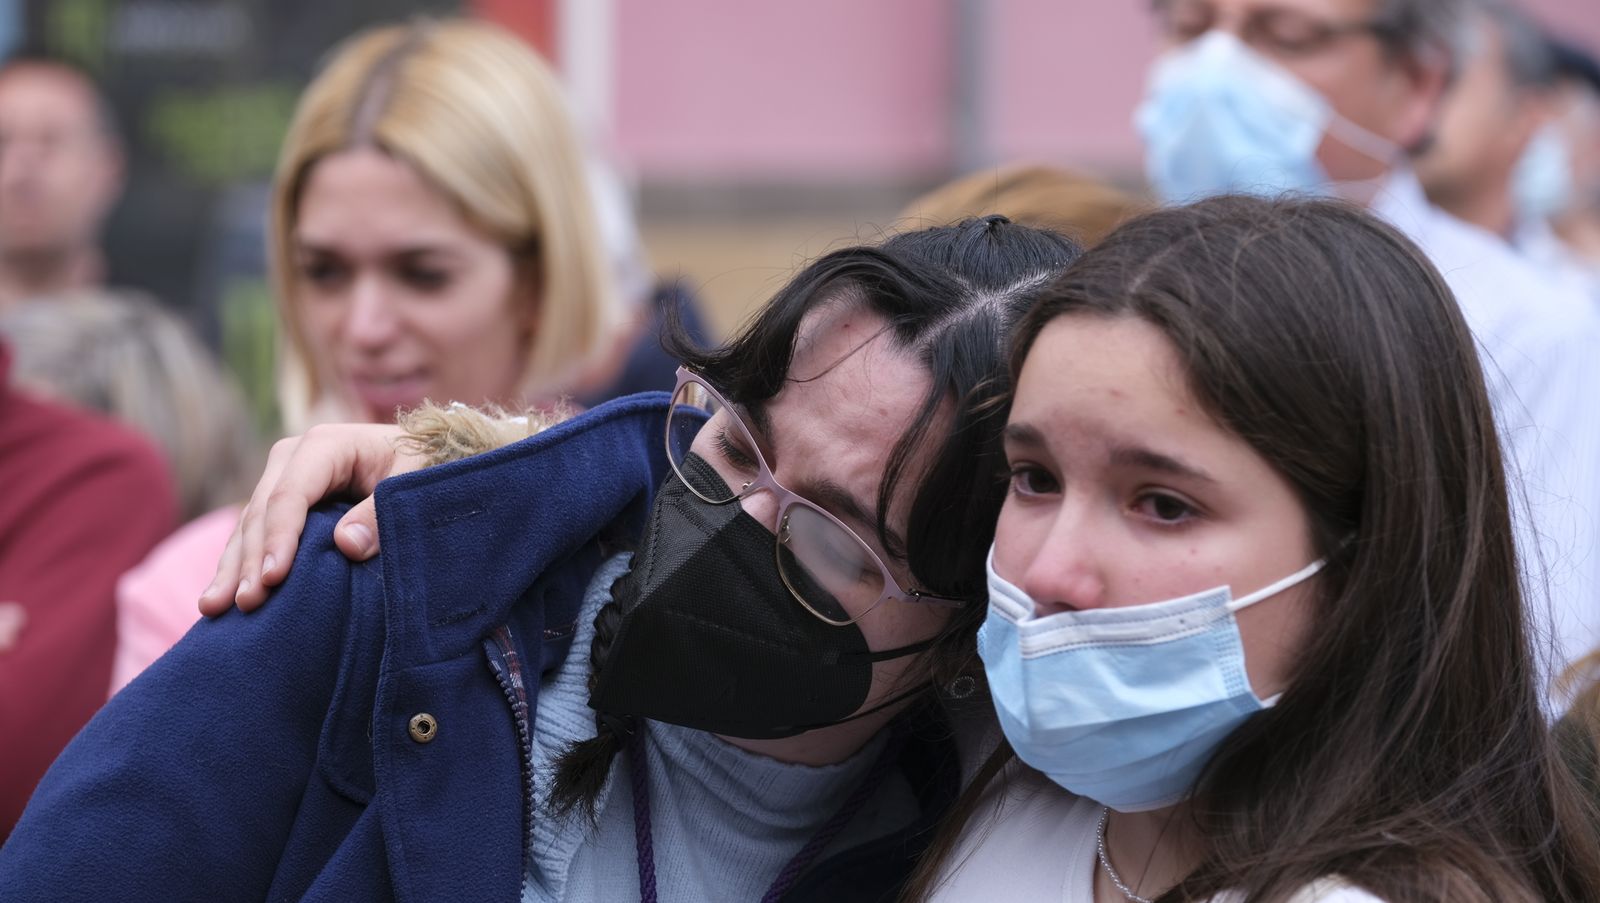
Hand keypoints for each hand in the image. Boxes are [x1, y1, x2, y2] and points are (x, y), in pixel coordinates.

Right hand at [198, 423, 419, 615]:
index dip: (280, 537)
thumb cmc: (422, 465)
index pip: (291, 495)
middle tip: (247, 603)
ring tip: (214, 607)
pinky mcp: (280, 502)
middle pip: (262, 512)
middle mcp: (293, 458)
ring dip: (233, 567)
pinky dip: (238, 564)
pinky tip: (219, 597)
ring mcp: (282, 479)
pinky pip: (252, 535)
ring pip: (248, 526)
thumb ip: (381, 513)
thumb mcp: (414, 482)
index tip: (273, 578)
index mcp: (326, 445)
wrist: (424, 452)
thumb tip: (346, 544)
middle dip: (251, 559)